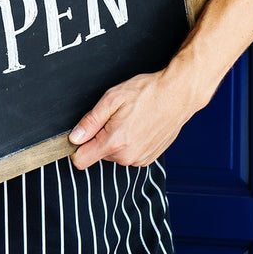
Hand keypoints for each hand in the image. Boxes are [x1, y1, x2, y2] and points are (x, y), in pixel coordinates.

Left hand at [68, 66, 202, 169]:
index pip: (81, 160)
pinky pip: (129, 155)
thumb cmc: (148, 93)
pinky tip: (139, 127)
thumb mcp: (112, 99)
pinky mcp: (149, 158)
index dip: (77, 146)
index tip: (82, 134)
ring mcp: (140, 159)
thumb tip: (75, 137)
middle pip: (98, 155)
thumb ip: (90, 121)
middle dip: (100, 138)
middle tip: (114, 118)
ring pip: (114, 155)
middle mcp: (127, 156)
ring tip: (130, 120)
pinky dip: (130, 143)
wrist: (178, 95)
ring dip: (116, 141)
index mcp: (115, 142)